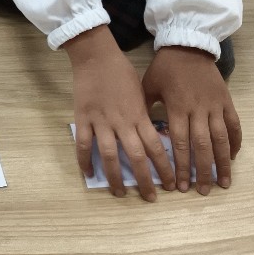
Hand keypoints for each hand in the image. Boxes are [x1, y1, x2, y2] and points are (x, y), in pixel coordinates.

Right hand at [66, 25, 174, 201]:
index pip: (156, 147)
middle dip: (145, 180)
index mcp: (139, 115)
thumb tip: (154, 136)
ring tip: (119, 193)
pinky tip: (89, 174)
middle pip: (135, 157)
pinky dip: (84, 161)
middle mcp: (122, 122)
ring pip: (109, 155)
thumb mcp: (142, 92)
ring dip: (115, 177)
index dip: (164, 168)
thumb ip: (145, 115)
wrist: (97, 56)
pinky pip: (83, 144)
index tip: (170, 184)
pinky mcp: (83, 118)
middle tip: (150, 198)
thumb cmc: (122, 72)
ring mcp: (101, 121)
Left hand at [142, 46, 240, 194]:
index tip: (180, 185)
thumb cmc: (165, 67)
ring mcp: (215, 105)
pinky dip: (235, 141)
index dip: (181, 165)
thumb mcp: (148, 85)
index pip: (180, 143)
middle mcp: (198, 109)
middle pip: (202, 146)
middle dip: (203, 170)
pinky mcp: (226, 100)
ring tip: (223, 183)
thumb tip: (137, 134)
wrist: (188, 44)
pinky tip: (233, 157)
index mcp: (177, 107)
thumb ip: (145, 109)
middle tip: (202, 191)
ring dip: (222, 163)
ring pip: (221, 139)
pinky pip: (234, 124)